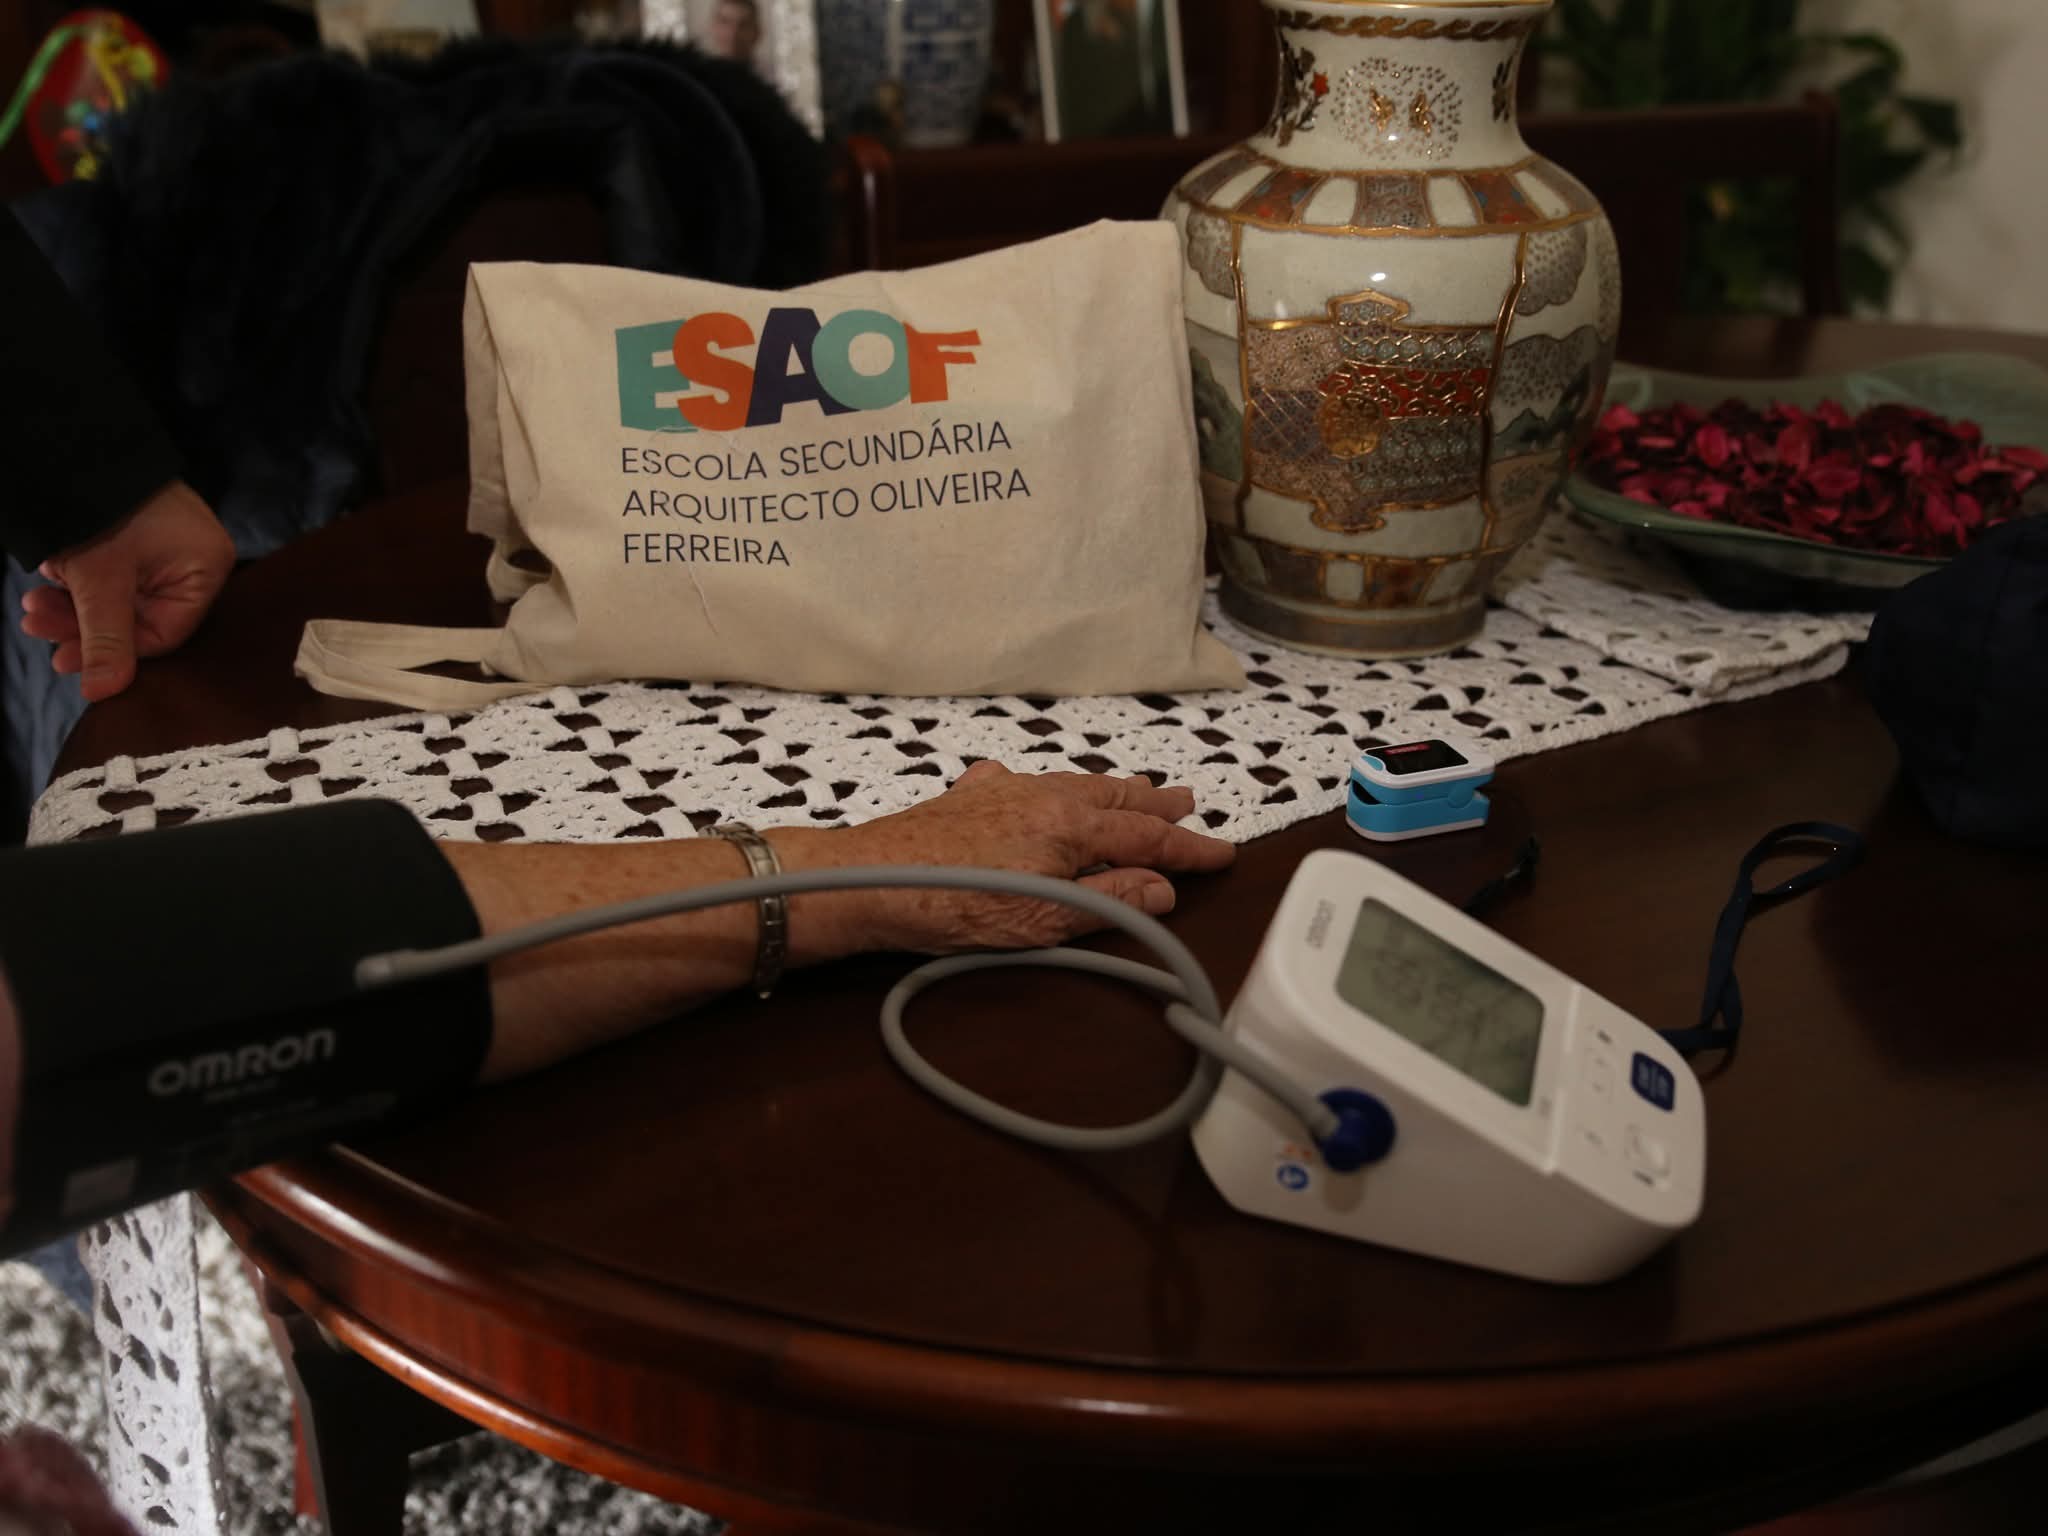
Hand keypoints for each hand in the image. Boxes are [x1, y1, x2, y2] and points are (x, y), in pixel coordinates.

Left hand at [19, 481, 234, 701]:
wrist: (77, 446)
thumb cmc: (104, 513)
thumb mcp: (101, 580)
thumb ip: (106, 639)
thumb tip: (103, 694)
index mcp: (206, 568)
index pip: (165, 632)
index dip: (114, 650)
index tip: (63, 657)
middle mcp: (195, 561)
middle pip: (139, 618)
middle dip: (83, 624)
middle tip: (36, 624)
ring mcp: (167, 547)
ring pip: (120, 599)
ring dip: (74, 606)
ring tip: (34, 603)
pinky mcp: (140, 536)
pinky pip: (114, 577)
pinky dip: (81, 584)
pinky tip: (52, 580)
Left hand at [810, 761, 1235, 953]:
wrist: (872, 881)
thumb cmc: (954, 906)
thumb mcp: (1044, 922)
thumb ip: (1108, 903)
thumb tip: (1162, 889)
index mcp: (1070, 825)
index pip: (1147, 837)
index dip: (1187, 848)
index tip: (1220, 852)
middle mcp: (1042, 796)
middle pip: (1115, 797)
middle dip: (1156, 802)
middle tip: (1188, 804)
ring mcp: (1004, 791)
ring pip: (1074, 784)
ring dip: (1110, 792)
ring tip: (1132, 795)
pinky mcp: (968, 797)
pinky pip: (1022, 782)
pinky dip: (1046, 787)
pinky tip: (1031, 788)